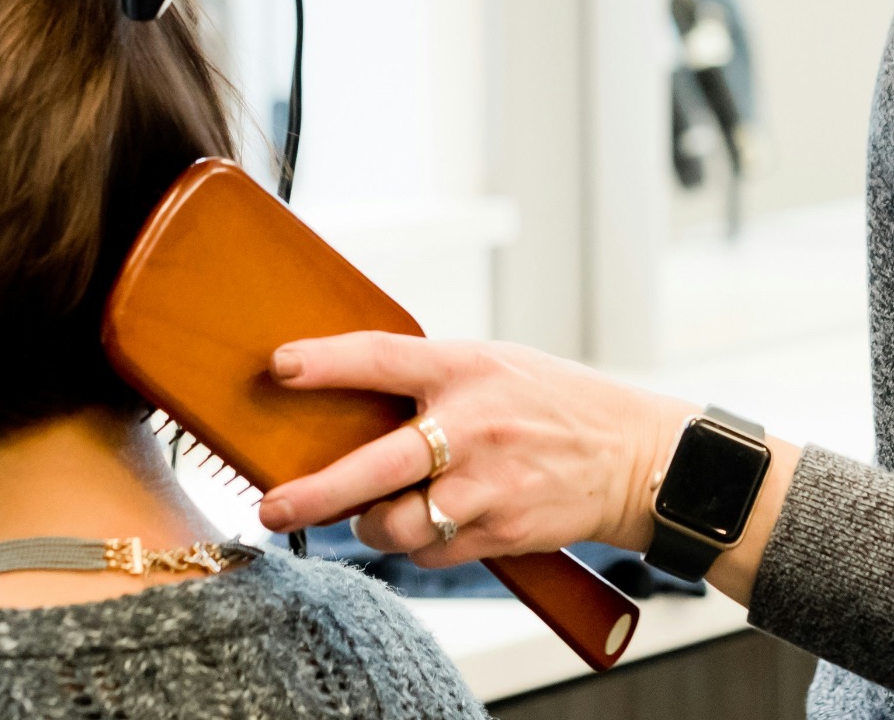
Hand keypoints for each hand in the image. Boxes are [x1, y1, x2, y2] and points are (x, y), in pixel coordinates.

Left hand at [255, 332, 696, 566]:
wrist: (638, 458)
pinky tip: (430, 523)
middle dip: (315, 494)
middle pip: (377, 467)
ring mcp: (489, 485)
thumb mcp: (492, 364)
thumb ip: (426, 376)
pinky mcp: (503, 531)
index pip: (383, 359)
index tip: (278, 367)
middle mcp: (474, 427)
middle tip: (272, 507)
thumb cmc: (550, 404)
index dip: (326, 363)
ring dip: (370, 525)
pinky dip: (416, 545)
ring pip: (398, 524)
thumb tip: (340, 392)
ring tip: (368, 513)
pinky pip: (430, 551)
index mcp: (465, 369)